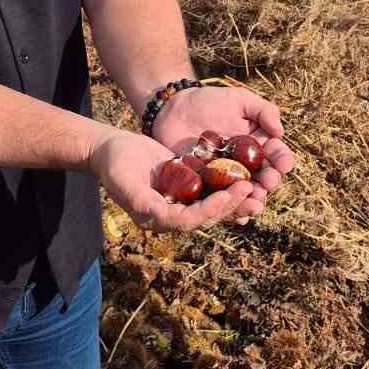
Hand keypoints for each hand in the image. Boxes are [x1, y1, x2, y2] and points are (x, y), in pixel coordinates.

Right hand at [89, 130, 256, 232]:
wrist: (112, 148)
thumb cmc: (113, 164)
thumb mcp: (123, 181)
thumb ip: (138, 199)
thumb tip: (157, 213)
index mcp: (156, 218)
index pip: (189, 220)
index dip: (211, 209)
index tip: (230, 195)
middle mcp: (172, 213)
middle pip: (206, 215)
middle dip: (230, 205)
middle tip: (253, 192)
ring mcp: (180, 200)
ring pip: (212, 203)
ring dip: (234, 198)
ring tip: (256, 188)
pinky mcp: (187, 185)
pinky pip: (209, 187)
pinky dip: (226, 183)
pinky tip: (246, 174)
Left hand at [150, 85, 295, 220]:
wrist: (172, 110)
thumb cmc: (208, 100)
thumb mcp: (239, 99)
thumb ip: (262, 110)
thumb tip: (280, 131)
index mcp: (258, 145)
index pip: (276, 155)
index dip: (282, 161)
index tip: (284, 165)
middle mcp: (246, 165)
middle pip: (263, 178)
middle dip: (269, 182)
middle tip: (268, 183)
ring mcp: (226, 178)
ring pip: (244, 193)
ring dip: (252, 200)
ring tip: (255, 202)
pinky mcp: (207, 187)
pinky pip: (220, 200)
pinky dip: (229, 209)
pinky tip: (237, 216)